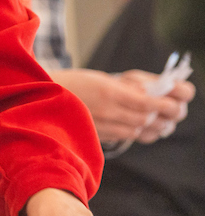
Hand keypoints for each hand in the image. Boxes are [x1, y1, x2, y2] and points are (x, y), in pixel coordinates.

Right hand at [50, 69, 190, 143]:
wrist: (38, 97)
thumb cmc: (71, 83)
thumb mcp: (99, 78)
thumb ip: (126, 88)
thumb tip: (153, 94)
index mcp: (107, 90)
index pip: (147, 103)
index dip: (166, 105)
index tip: (176, 102)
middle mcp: (105, 111)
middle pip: (145, 120)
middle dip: (164, 117)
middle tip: (174, 112)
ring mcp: (100, 126)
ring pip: (137, 131)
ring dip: (151, 126)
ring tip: (160, 120)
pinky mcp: (96, 136)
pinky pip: (124, 137)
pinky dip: (136, 132)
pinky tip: (139, 126)